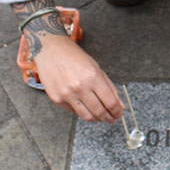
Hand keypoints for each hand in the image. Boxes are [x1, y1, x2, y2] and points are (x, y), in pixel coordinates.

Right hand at [14, 0, 122, 122]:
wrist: (50, 50)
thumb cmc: (74, 57)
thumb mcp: (96, 68)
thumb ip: (109, 88)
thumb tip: (119, 105)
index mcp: (93, 77)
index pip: (110, 102)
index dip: (117, 112)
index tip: (119, 114)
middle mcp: (79, 87)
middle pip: (100, 112)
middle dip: (109, 118)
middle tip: (112, 118)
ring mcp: (67, 94)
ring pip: (87, 116)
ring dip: (97, 119)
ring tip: (100, 116)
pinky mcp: (57, 99)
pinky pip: (74, 112)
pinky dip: (82, 112)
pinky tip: (86, 107)